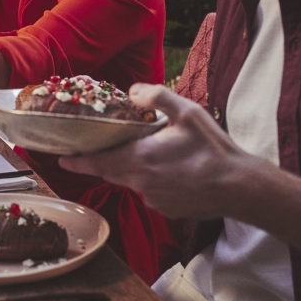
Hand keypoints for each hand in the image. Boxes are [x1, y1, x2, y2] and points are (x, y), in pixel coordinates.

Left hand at [59, 84, 255, 220]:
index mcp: (139, 159)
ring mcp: (153, 199)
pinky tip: (172, 171)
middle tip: (89, 153)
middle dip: (99, 163)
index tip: (60, 159)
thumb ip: (157, 98)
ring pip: (133, 181)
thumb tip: (133, 90)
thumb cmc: (213, 150)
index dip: (76, 161)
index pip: (96, 162)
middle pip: (111, 172)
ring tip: (149, 154)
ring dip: (133, 169)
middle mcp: (140, 183)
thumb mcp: (187, 113)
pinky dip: (153, 181)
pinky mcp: (167, 209)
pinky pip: (151, 192)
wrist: (239, 187)